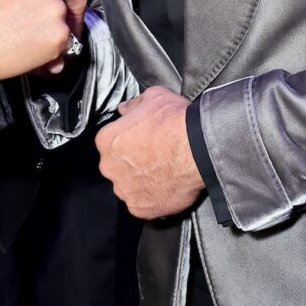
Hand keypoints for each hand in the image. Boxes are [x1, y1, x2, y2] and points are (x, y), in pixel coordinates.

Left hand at [95, 86, 203, 219]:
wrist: (199, 148)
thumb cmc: (175, 121)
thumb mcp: (153, 97)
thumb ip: (134, 104)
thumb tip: (124, 108)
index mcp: (107, 140)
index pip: (111, 142)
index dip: (129, 141)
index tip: (145, 141)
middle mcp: (109, 167)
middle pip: (117, 166)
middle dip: (132, 163)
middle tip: (156, 158)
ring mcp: (124, 190)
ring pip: (128, 186)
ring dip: (141, 182)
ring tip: (163, 174)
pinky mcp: (139, 208)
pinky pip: (141, 205)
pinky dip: (151, 199)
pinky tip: (166, 188)